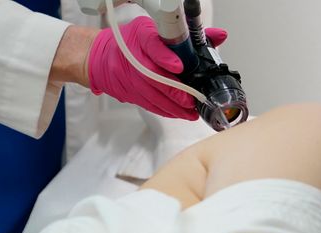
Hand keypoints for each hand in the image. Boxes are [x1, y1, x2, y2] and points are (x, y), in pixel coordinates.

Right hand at [87, 16, 227, 119]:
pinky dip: (165, 111)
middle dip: (176, 92)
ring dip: (173, 106)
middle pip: (154, 77)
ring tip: (190, 112)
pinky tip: (178, 113)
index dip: (165, 57)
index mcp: (141, 36)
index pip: (151, 44)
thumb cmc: (131, 41)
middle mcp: (133, 57)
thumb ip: (189, 35)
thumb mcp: (156, 30)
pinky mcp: (129, 93)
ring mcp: (129, 77)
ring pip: (152, 95)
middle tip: (193, 100)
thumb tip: (219, 36)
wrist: (101, 57)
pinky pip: (148, 104)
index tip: (179, 66)